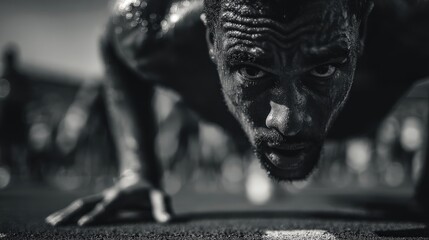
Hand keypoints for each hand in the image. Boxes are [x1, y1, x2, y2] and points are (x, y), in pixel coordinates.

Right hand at [45, 173, 171, 225]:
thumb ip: (163, 207)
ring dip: (66, 213)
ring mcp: (101, 198)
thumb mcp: (161, 197)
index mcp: (121, 196)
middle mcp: (108, 195)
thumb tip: (168, 220)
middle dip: (72, 213)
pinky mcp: (98, 201)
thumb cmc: (152, 191)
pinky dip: (68, 213)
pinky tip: (56, 220)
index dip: (96, 215)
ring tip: (50, 222)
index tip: (83, 225)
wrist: (142, 177)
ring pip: (80, 204)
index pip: (107, 207)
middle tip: (56, 223)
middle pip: (87, 203)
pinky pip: (81, 207)